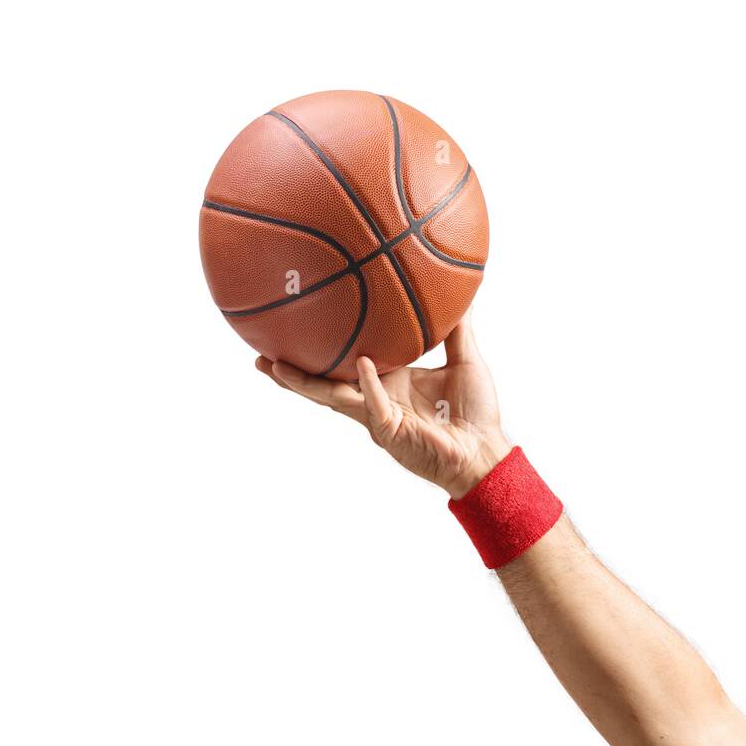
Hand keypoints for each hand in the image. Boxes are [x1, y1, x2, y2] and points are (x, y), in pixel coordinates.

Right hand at [256, 314, 510, 497]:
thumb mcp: (465, 361)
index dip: (315, 355)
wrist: (485, 453)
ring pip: (332, 398)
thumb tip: (460, 292)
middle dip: (289, 374)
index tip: (292, 335)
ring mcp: (377, 417)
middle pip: (321, 385)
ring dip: (304, 383)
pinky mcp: (391, 431)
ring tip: (276, 367)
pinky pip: (375, 404)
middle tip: (260, 356)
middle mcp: (373, 400)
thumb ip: (458, 329)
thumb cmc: (475, 414)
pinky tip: (361, 364)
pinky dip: (369, 384)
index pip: (342, 368)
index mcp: (385, 383)